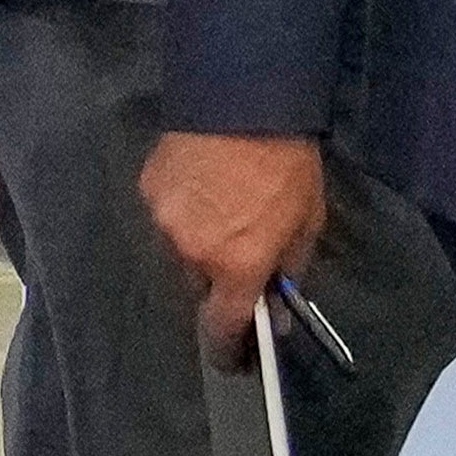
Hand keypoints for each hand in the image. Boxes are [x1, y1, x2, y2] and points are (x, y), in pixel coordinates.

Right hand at [143, 129, 331, 351]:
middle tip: (238, 256)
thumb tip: (279, 308)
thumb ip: (289, 270)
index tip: (235, 358)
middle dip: (217, 284)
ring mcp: (164, 222)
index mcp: (235, 267)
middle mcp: (192, 254)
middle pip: (198, 291)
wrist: (242, 97)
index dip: (228, 351)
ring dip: (198, 245)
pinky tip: (202, 185)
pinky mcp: (148, 190)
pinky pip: (166, 217)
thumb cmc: (286, 164)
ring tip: (221, 210)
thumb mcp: (307, 221)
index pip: (222, 331)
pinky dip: (183, 212)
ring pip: (179, 253)